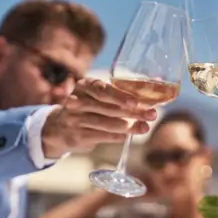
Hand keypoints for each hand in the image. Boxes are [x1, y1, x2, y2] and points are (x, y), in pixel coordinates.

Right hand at [42, 78, 156, 157]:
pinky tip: (128, 135)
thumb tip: (157, 81)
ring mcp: (74, 120)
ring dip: (128, 127)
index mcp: (84, 86)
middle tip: (151, 115)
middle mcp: (77, 101)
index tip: (137, 103)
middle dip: (132, 112)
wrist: (59, 128)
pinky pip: (102, 136)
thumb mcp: (99, 95)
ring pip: (106, 123)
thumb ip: (123, 91)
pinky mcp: (77, 136)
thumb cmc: (89, 108)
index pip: (102, 90)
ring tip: (145, 127)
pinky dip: (117, 136)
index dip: (120, 96)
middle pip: (108, 107)